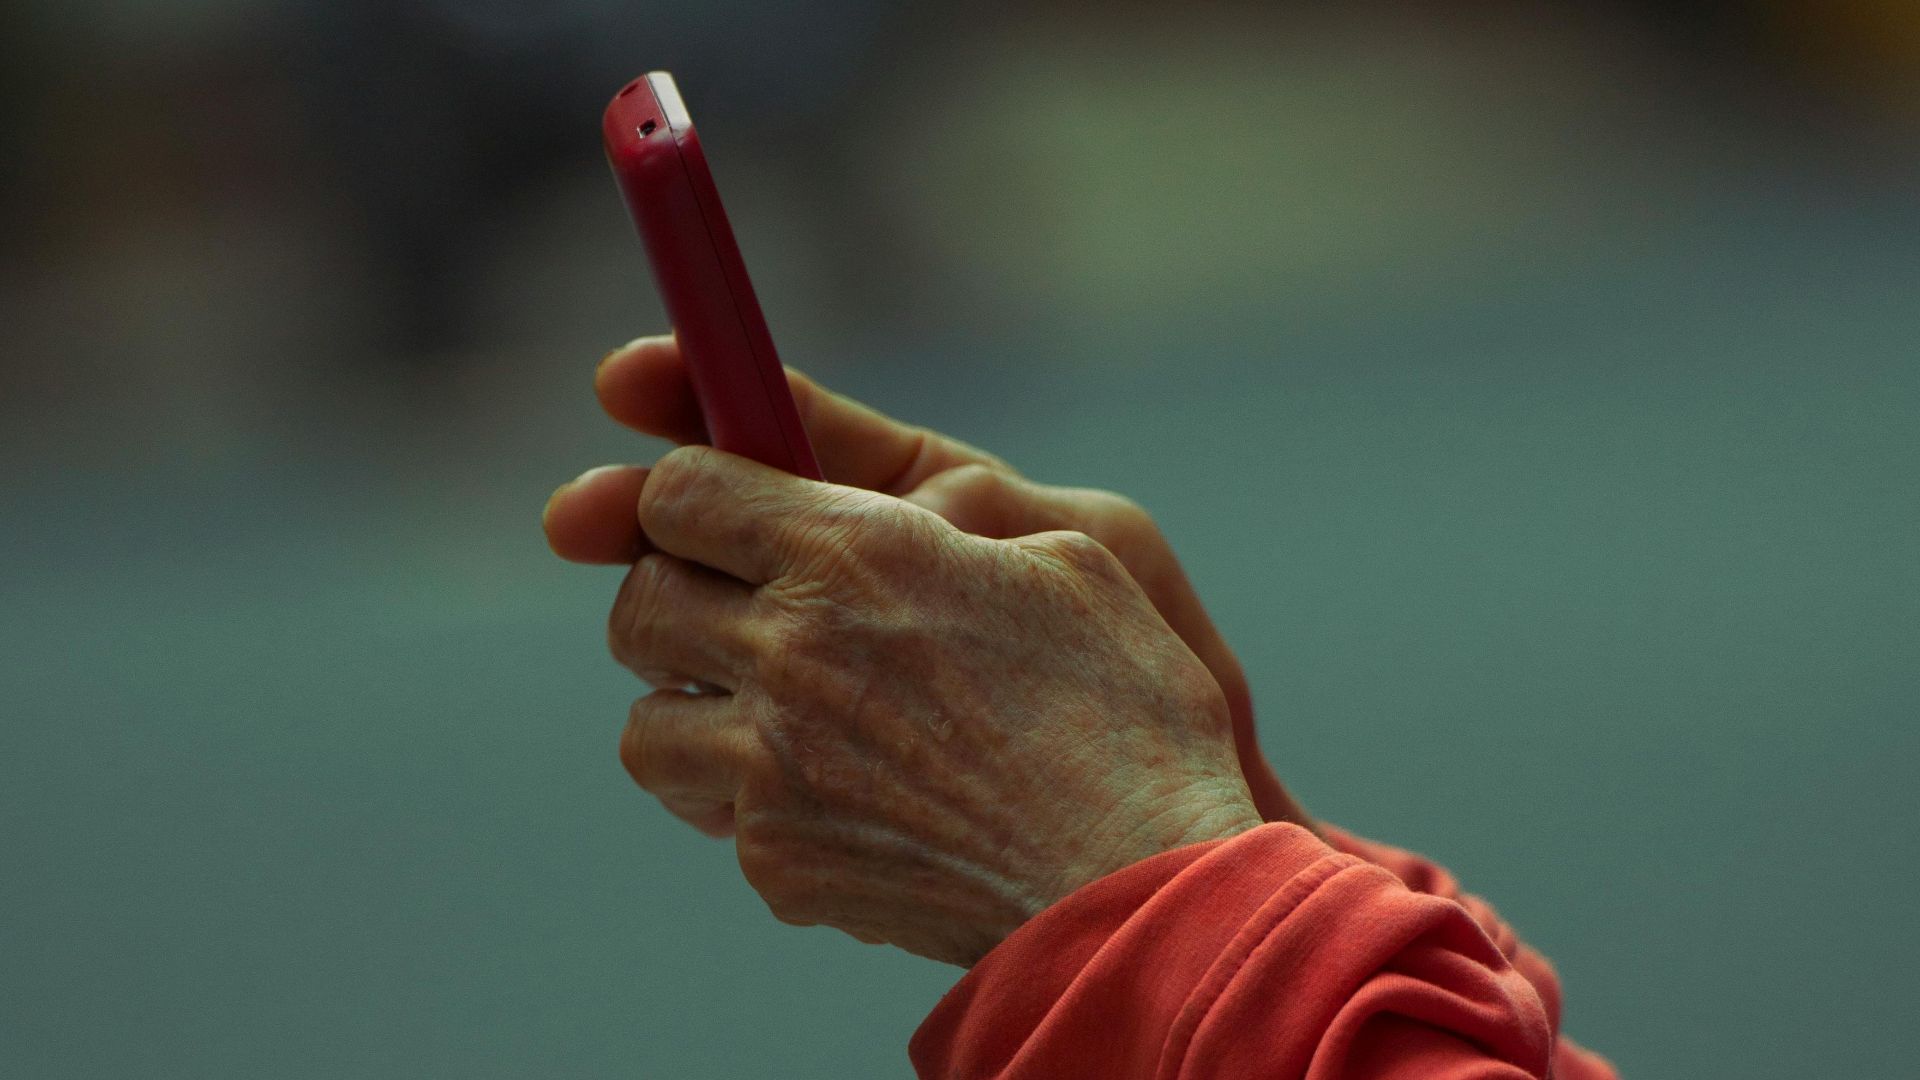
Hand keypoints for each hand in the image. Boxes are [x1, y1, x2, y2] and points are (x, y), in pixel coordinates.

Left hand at [543, 336, 1310, 827]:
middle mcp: (790, 651)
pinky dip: (753, 806)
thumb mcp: (1065, 561)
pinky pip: (716, 818)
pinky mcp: (779, 863)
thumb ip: (941, 526)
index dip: (686, 497)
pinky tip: (832, 802)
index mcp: (854, 550)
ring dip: (689, 713)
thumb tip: (889, 526)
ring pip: (645, 727)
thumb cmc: (1128, 710)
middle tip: (727, 618)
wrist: (1140, 882)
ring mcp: (772, 769)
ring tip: (762, 721)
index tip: (711, 517)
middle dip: (671, 602)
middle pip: (638, 606)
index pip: (681, 492)